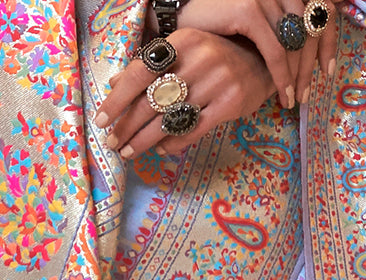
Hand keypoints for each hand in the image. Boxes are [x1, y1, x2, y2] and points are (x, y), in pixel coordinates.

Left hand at [96, 32, 277, 157]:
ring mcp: (217, 82)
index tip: (101, 119)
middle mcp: (200, 59)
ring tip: (129, 152)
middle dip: (128, 127)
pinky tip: (160, 149)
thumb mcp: (185, 51)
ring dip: (145, 141)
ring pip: (171, 120)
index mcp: (183, 41)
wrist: (264, 61)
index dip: (118, 99)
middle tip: (112, 143)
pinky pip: (194, 130)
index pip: (140, 73)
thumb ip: (152, 66)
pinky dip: (174, 143)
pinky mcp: (231, 104)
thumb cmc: (216, 57)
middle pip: (152, 101)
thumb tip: (115, 84)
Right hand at [177, 0, 337, 105]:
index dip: (329, 42)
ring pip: (296, 43)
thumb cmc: (218, 25)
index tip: (328, 71)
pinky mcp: (249, 10)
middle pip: (311, 29)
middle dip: (311, 67)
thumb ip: (280, 29)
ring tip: (294, 99)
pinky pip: (275, 51)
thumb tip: (307, 50)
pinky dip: (282, 76)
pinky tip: (283, 94)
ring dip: (298, 76)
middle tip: (307, 94)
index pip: (321, 10)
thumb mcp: (256, 24)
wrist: (180, 17)